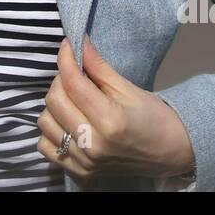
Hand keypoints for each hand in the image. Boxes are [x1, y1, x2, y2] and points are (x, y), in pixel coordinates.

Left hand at [37, 35, 194, 187]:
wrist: (169, 153)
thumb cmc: (153, 117)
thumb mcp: (129, 89)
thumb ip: (99, 67)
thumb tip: (78, 42)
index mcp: (110, 121)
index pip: (73, 83)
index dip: (66, 58)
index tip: (68, 44)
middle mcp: (93, 144)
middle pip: (55, 101)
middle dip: (60, 79)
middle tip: (75, 74)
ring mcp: (84, 161)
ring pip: (45, 122)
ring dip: (55, 105)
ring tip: (73, 99)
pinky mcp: (79, 172)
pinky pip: (45, 146)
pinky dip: (52, 130)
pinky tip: (68, 122)